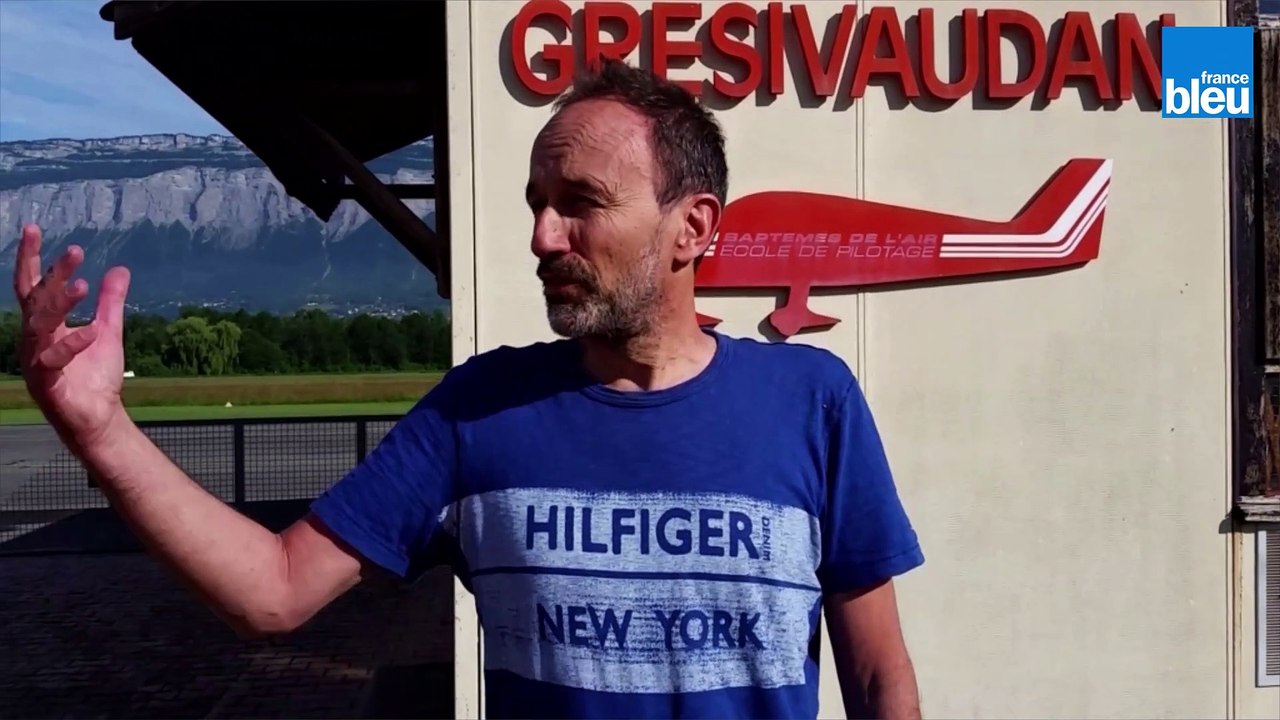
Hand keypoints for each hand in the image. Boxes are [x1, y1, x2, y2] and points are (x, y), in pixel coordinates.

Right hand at [13, 224, 132, 449]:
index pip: (33, 284)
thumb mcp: (109, 331)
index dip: (31, 257)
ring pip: (40, 324)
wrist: (99, 418)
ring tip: (85, 285)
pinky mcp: (46, 382)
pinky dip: (73, 344)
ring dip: (61, 304)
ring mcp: (36, 359)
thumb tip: (120, 269)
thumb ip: (111, 302)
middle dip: (53, 273)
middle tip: (75, 250)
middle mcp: (34, 338)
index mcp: (45, 325)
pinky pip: (53, 359)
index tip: (33, 227)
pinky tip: (92, 331)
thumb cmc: (95, 376)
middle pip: (36, 298)